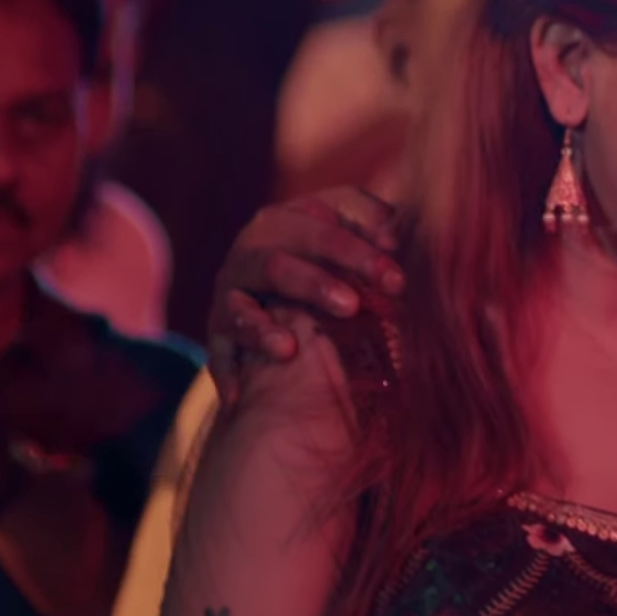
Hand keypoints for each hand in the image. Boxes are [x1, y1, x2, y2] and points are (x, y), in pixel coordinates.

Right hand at [208, 189, 406, 412]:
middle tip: (352, 306)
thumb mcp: (353, 235)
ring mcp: (231, 290)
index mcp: (290, 220)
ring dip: (262, 328)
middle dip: (315, 283)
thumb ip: (373, 226)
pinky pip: (219, 351)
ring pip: (240, 305)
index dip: (360, 251)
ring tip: (287, 348)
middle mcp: (253, 250)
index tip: (397, 282)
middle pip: (278, 262)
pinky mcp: (219, 331)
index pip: (323, 228)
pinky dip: (227, 371)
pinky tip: (240, 395)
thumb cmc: (332, 259)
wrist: (278, 292)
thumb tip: (392, 238)